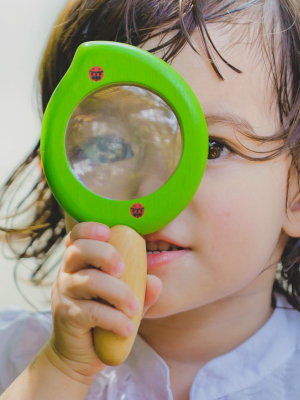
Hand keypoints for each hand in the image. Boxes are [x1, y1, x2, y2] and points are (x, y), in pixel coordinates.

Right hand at [49, 222, 161, 378]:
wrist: (80, 354)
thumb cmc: (104, 317)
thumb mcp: (124, 300)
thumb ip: (140, 289)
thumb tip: (156, 282)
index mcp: (80, 262)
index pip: (77, 236)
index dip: (89, 229)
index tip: (107, 232)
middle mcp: (67, 273)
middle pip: (79, 250)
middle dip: (104, 254)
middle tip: (123, 269)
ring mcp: (64, 294)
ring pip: (88, 281)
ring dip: (117, 292)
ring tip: (134, 307)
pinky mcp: (67, 317)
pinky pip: (92, 312)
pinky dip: (114, 319)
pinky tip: (128, 328)